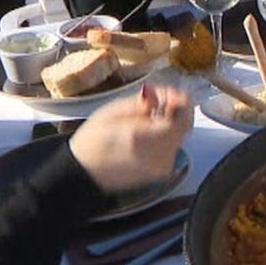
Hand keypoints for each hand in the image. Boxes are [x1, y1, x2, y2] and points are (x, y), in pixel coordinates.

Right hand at [68, 83, 193, 192]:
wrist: (82, 174)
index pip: (183, 117)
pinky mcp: (160, 173)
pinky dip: (164, 134)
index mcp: (148, 140)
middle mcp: (160, 157)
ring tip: (146, 113)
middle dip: (174, 108)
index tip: (168, 90)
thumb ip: (142, 104)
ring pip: (178, 136)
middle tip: (155, 98)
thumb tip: (160, 96)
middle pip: (183, 126)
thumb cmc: (92, 142)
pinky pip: (170, 147)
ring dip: (168, 120)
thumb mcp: (112, 112)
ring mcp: (162, 168)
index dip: (179, 100)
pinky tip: (146, 129)